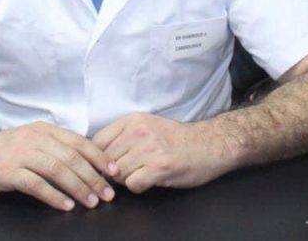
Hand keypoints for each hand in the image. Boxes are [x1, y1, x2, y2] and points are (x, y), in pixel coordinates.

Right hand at [0, 121, 118, 210]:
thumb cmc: (4, 151)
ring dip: (77, 188)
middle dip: (93, 177)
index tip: (114, 172)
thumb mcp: (32, 141)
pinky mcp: (8, 171)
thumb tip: (87, 162)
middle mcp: (35, 139)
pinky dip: (53, 195)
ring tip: (90, 202)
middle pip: (71, 158)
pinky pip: (36, 184)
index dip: (99, 157)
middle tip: (107, 194)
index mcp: (45, 130)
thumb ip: (56, 147)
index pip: (79, 142)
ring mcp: (21, 154)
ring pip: (57, 170)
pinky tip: (65, 205)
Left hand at [92, 113, 231, 192]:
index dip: (99, 158)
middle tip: (130, 171)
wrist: (210, 144)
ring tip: (142, 173)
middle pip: (106, 161)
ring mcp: (149, 149)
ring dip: (127, 179)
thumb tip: (96, 155)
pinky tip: (150, 180)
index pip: (97, 142)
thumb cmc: (177, 138)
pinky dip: (138, 187)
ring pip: (118, 175)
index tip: (107, 165)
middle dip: (113, 171)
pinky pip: (133, 185)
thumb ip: (122, 136)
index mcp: (132, 120)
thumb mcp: (147, 126)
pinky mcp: (159, 167)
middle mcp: (138, 132)